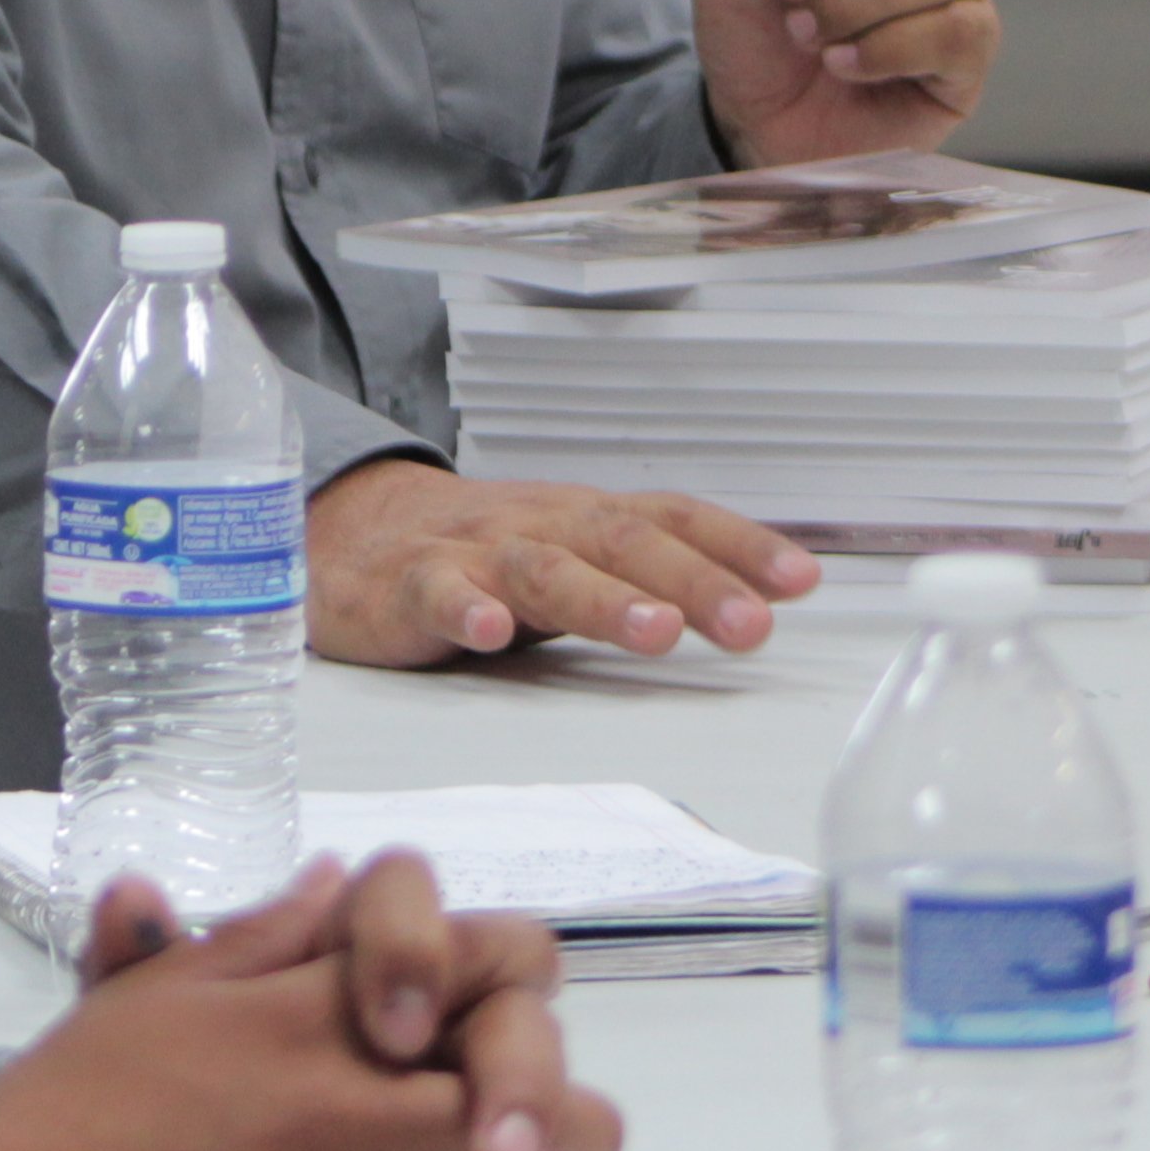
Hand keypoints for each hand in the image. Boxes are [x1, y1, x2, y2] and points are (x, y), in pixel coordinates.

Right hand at [0, 862, 623, 1150]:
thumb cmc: (57, 1120)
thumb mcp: (152, 997)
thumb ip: (261, 938)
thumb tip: (336, 879)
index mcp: (312, 1013)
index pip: (478, 970)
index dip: (515, 999)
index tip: (506, 1029)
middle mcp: (352, 1107)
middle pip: (538, 1114)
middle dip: (571, 1134)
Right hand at [304, 456, 816, 662]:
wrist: (349, 532)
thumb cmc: (479, 551)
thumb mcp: (572, 555)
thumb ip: (648, 575)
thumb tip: (757, 601)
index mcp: (585, 519)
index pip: (672, 519)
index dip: (737, 545)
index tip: (800, 581)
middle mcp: (540, 525)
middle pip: (621, 541)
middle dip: (691, 581)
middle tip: (748, 625)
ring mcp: (474, 552)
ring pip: (544, 569)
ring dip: (603, 598)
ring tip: (654, 631)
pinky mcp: (408, 584)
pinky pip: (438, 591)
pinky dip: (466, 606)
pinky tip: (491, 631)